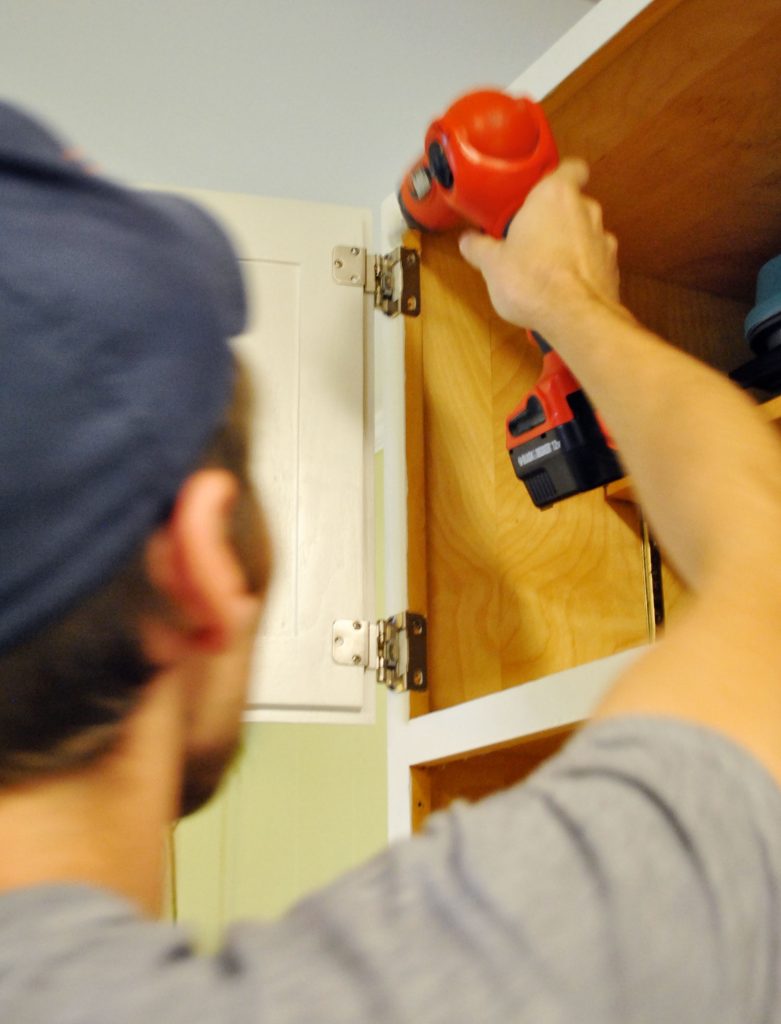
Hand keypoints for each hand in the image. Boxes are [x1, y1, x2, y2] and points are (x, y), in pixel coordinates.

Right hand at [458, 160, 620, 335]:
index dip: (560, 175)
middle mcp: (585, 210)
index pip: (571, 168)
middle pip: (573, 204)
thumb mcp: (492, 264)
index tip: (543, 187)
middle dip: (554, 218)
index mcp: (555, 196)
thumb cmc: (535, 281)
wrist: (573, 317)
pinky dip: (580, 269)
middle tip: (531, 235)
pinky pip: (593, 260)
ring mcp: (603, 238)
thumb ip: (480, 248)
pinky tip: (562, 286)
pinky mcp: (611, 267)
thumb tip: (469, 242)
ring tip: (545, 266)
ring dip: (568, 244)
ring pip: (585, 233)